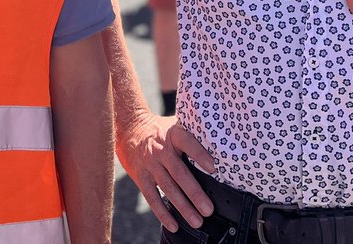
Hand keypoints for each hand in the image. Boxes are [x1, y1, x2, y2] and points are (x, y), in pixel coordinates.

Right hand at [116, 111, 215, 232]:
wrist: (131, 131)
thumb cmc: (161, 132)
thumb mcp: (176, 126)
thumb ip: (194, 135)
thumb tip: (222, 146)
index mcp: (173, 135)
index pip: (187, 142)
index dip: (199, 154)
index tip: (213, 168)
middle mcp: (161, 150)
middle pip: (179, 172)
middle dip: (194, 192)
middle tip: (208, 209)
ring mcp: (150, 165)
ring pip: (167, 188)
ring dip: (183, 207)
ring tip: (197, 221)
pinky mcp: (141, 177)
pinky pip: (152, 197)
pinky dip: (162, 213)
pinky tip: (174, 225)